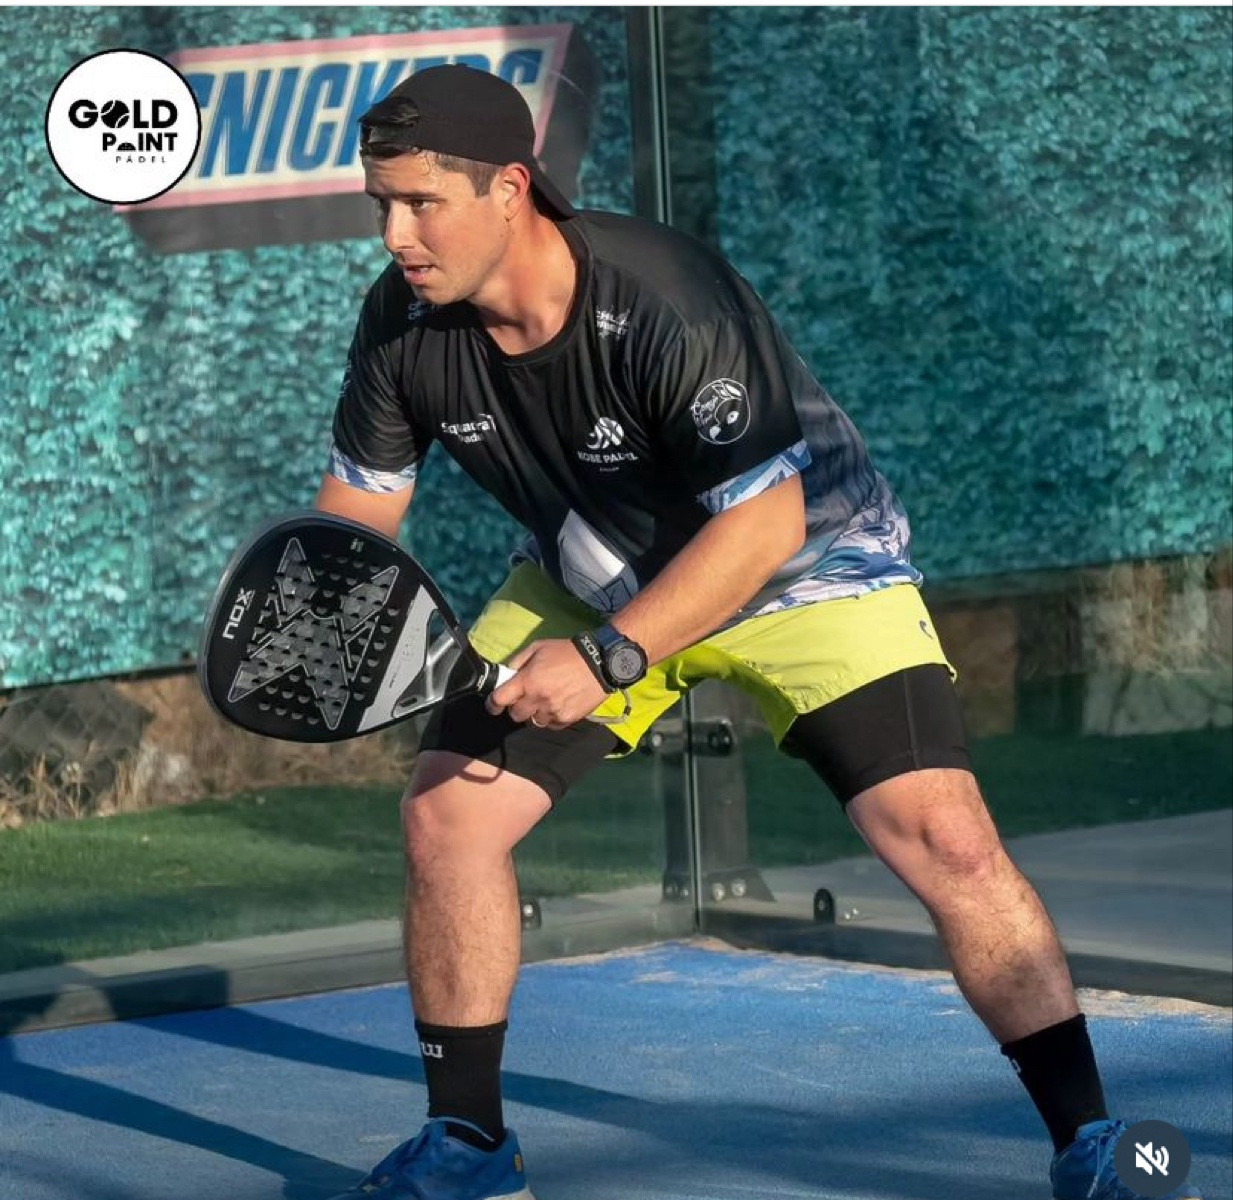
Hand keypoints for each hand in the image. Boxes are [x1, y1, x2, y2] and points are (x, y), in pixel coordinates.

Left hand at [486, 638, 608, 729]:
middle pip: (515, 715)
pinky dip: (551, 717)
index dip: (492, 704)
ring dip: (536, 712)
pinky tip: (559, 704)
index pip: (499, 699)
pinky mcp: (566, 719)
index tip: (493, 705)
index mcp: (528, 680)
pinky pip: (551, 724)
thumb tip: (506, 675)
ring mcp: (553, 711)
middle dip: (517, 706)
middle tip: (527, 697)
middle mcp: (538, 699)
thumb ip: (518, 662)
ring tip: (547, 699)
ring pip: (534, 721)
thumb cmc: (566, 652)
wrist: (599, 663)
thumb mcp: (538, 648)